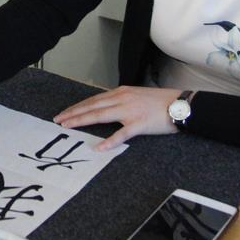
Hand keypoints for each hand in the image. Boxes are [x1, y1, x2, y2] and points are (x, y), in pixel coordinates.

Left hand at [53, 85, 183, 149]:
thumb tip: (107, 108)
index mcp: (121, 92)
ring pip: (101, 115)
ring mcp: (130, 111)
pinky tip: (99, 147)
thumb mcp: (137, 96)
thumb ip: (121, 101)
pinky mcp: (139, 124)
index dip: (77, 107)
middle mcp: (122, 99)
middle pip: (92, 106)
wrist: (181, 104)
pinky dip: (110, 141)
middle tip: (58, 120)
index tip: (64, 113)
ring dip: (82, 121)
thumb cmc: (161, 102)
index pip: (94, 100)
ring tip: (68, 126)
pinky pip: (122, 134)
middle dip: (73, 113)